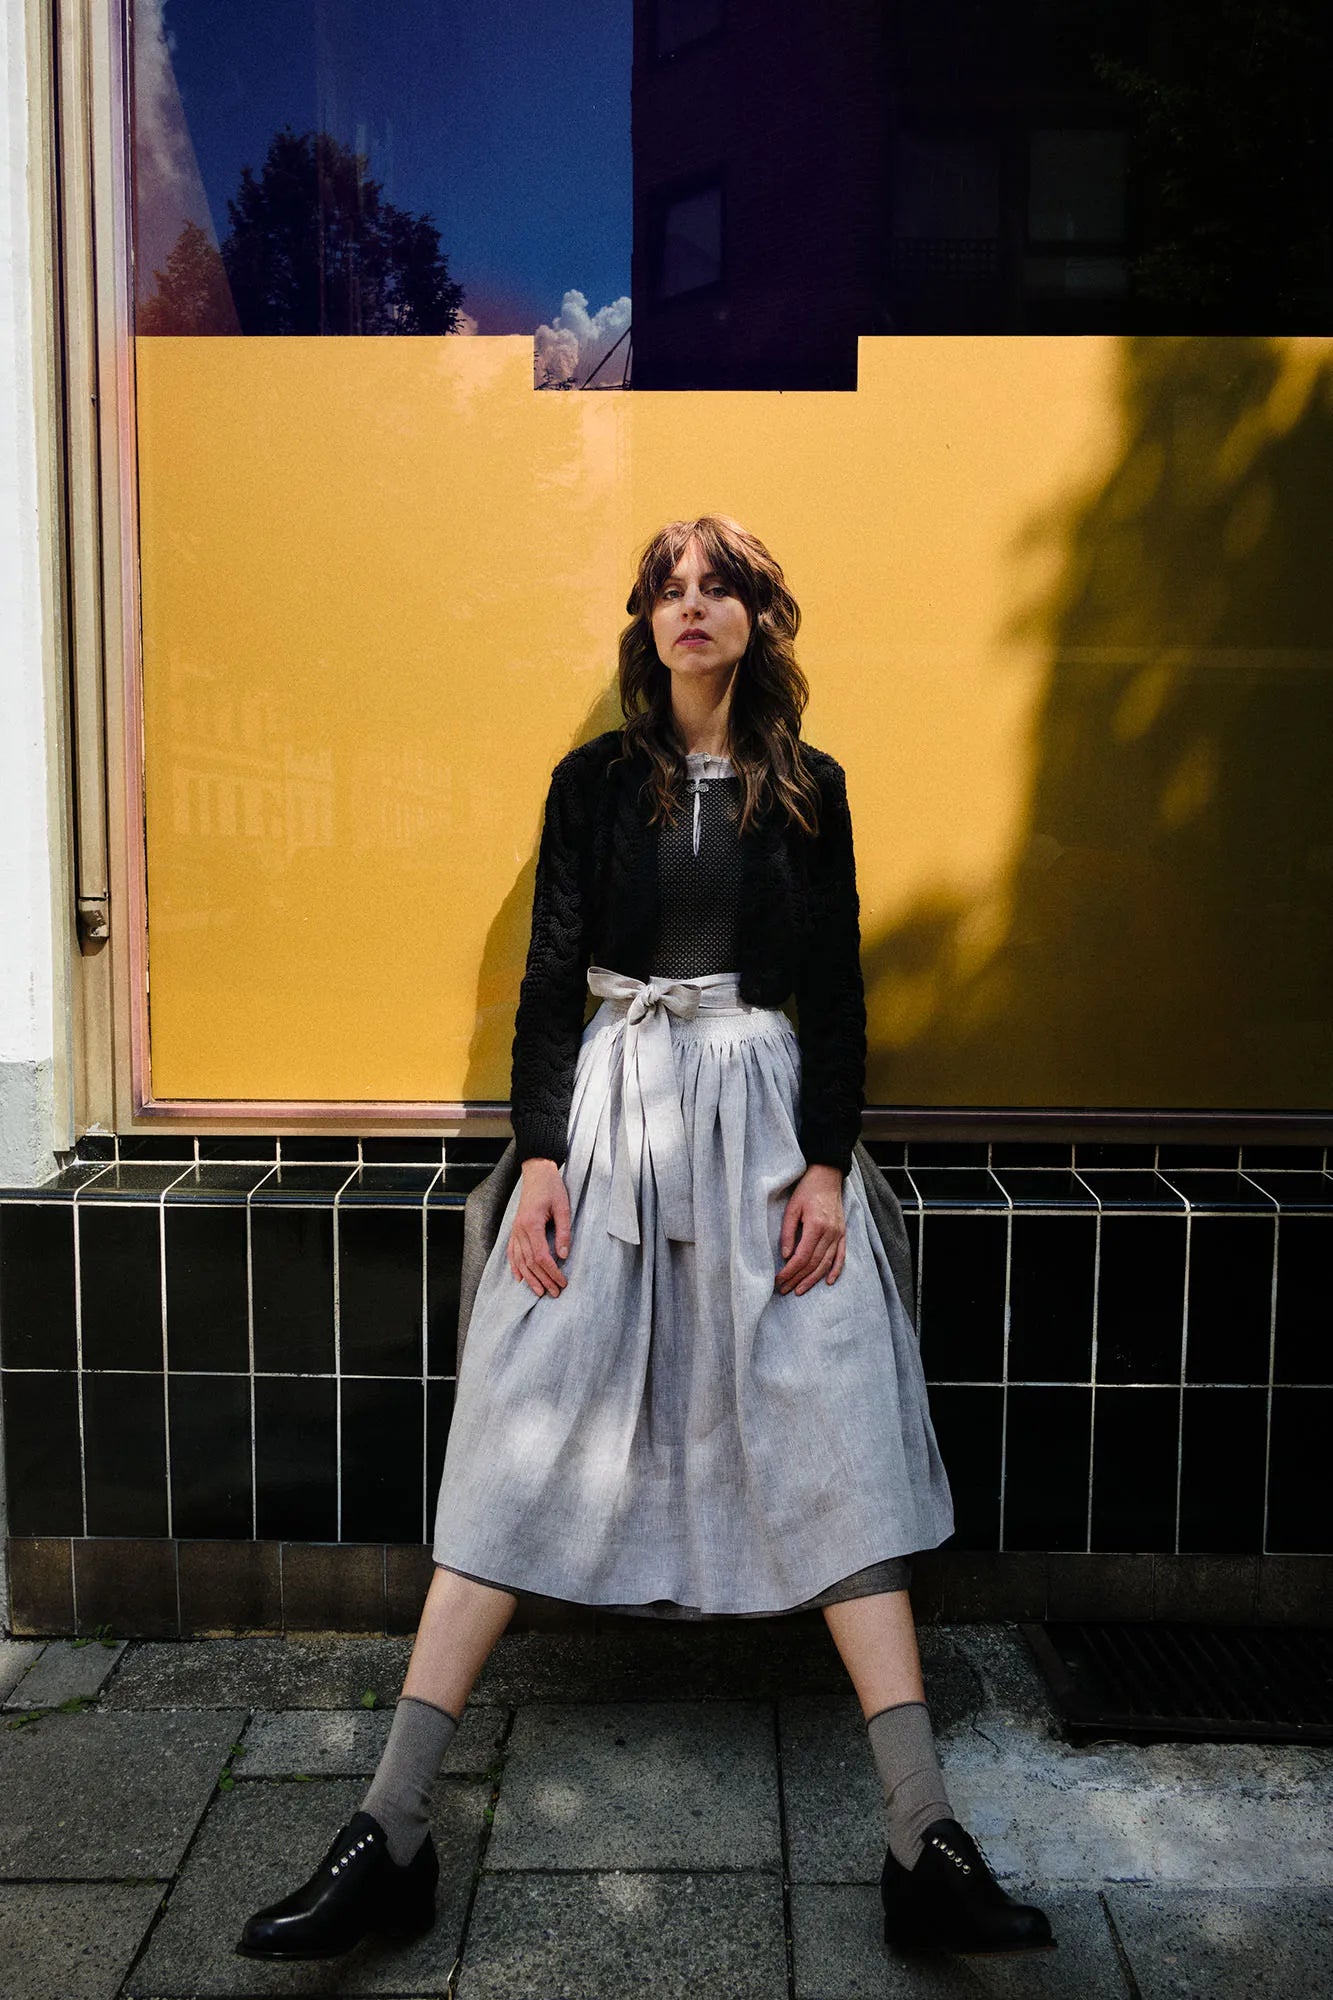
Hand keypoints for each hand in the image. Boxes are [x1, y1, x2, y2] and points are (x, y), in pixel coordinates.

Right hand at [508, 1158, 570, 1296]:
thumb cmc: (551, 1187)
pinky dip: (515, 1266)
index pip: (542, 1256)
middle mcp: (520, 1230)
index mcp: (532, 1224)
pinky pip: (512, 1252)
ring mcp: (515, 1230)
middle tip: (555, 1293)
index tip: (562, 1282)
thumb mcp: (563, 1208)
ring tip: (539, 1292)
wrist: (537, 1171)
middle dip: (543, 1280)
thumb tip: (564, 1256)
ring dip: (530, 1278)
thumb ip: (564, 1232)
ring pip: (520, 1260)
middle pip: (530, 1262)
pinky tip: (519, 1278)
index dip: (552, 1272)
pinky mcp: (515, 1228)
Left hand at [776, 1163, 846, 1293]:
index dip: (790, 1271)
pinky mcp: (843, 1233)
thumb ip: (788, 1232)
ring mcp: (839, 1234)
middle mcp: (830, 1233)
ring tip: (799, 1290)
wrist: (827, 1176)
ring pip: (826, 1263)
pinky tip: (828, 1281)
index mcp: (816, 1226)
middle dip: (798, 1279)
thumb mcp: (792, 1208)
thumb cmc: (806, 1190)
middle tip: (784, 1290)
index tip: (778, 1280)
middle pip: (813, 1264)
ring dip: (812, 1279)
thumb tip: (785, 1256)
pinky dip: (836, 1270)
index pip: (802, 1257)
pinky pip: (841, 1256)